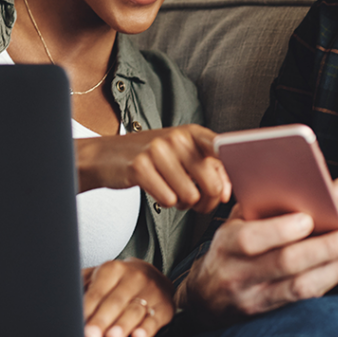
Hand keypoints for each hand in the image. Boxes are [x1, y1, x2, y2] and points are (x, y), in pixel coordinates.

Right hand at [76, 124, 230, 213]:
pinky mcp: (140, 167)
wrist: (108, 155)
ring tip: (171, 191)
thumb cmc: (153, 157)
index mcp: (192, 133)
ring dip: (183, 203)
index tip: (228, 192)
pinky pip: (168, 200)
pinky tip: (157, 191)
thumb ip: (210, 169)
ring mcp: (157, 151)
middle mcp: (177, 138)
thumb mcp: (183, 154)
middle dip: (206, 201)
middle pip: (212, 185)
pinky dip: (164, 203)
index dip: (230, 175)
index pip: (223, 150)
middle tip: (195, 200)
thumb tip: (227, 193)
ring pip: (190, 197)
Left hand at [82, 258, 174, 336]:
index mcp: (113, 269)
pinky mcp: (164, 307)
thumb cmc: (115, 284)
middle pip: (115, 301)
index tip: (77, 326)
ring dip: (123, 325)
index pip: (97, 291)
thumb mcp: (97, 279)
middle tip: (91, 336)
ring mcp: (151, 291)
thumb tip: (56, 303)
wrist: (151, 277)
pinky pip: (155, 319)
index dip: (87, 309)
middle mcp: (133, 277)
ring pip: (135, 310)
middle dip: (102, 320)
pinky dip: (147, 329)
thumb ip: (80, 289)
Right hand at [180, 205, 337, 323]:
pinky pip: (304, 298)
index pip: (250, 239)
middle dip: (324, 249)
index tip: (308, 219)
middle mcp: (238, 275)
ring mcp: (254, 299)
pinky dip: (330, 281)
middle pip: (284, 264)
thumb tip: (293, 185)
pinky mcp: (270, 315)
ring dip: (336, 268)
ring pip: (300, 287)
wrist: (206, 297)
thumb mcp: (231, 225)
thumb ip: (257, 209)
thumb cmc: (228, 250)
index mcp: (226, 245)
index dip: (279, 230)